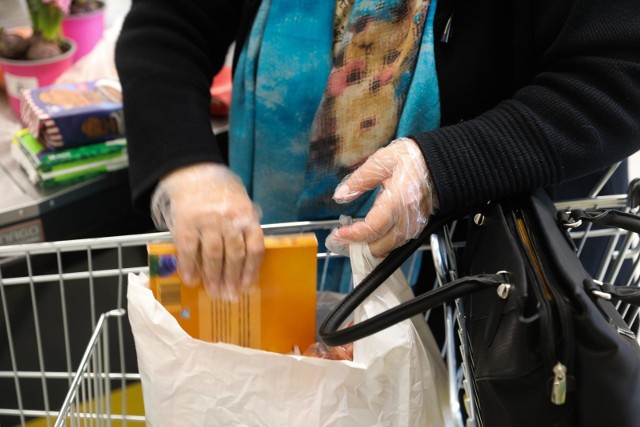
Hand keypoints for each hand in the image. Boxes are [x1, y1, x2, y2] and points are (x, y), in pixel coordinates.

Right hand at [151, 163, 263, 299]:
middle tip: (229, 296)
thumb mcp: (239, 204)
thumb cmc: (219, 192)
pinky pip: (189, 249)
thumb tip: (246, 263)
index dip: (252, 270)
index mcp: (246, 215)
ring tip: (214, 291)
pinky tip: (191, 279)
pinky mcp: (186, 221)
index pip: (255, 246)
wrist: (192, 171)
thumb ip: (244, 227)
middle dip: (232, 278)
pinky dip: (189, 266)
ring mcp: (207, 220)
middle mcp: (229, 218)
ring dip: (213, 277)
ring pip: (213, 255)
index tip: (247, 286)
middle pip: (235, 254)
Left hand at [326, 137, 435, 257]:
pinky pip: (398, 242)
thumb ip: (359, 180)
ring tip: (350, 240)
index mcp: (399, 200)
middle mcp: (409, 217)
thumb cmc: (414, 157)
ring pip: (390, 248)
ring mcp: (416, 224)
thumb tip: (340, 194)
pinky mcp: (419, 225)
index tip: (338, 234)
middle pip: (381, 245)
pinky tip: (369, 238)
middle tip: (339, 241)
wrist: (442, 161)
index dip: (353, 235)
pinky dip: (382, 244)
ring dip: (369, 248)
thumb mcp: (382, 161)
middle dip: (358, 248)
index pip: (373, 228)